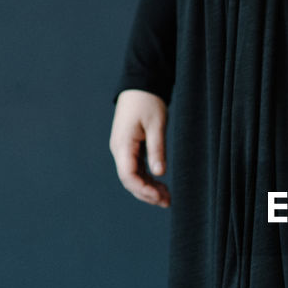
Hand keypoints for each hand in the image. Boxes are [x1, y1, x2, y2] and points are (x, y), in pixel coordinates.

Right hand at [109, 89, 170, 206]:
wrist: (140, 85)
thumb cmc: (148, 102)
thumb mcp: (156, 125)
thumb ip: (157, 149)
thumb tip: (160, 173)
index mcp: (123, 144)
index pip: (128, 175)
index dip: (142, 189)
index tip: (159, 197)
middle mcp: (119, 149)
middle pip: (129, 180)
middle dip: (147, 193)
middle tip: (167, 202)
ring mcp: (123, 149)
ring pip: (133, 176)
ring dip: (148, 188)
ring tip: (167, 198)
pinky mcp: (130, 148)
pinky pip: (136, 169)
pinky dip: (148, 178)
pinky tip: (161, 185)